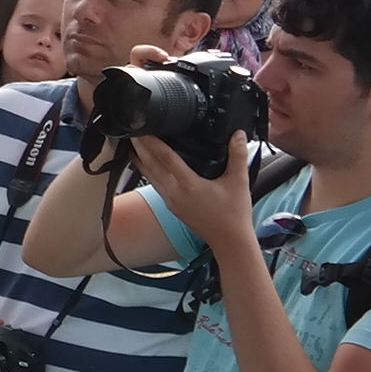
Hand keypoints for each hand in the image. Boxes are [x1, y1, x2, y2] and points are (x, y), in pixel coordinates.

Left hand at [124, 125, 256, 255]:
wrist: (229, 241)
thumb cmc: (234, 214)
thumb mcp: (239, 182)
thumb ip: (238, 155)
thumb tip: (238, 134)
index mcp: (189, 185)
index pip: (166, 158)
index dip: (152, 142)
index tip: (142, 130)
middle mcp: (175, 192)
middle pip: (151, 165)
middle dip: (140, 147)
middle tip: (131, 131)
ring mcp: (170, 200)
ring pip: (150, 175)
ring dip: (140, 159)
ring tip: (133, 144)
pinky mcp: (171, 206)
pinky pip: (154, 184)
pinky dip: (147, 171)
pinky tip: (145, 165)